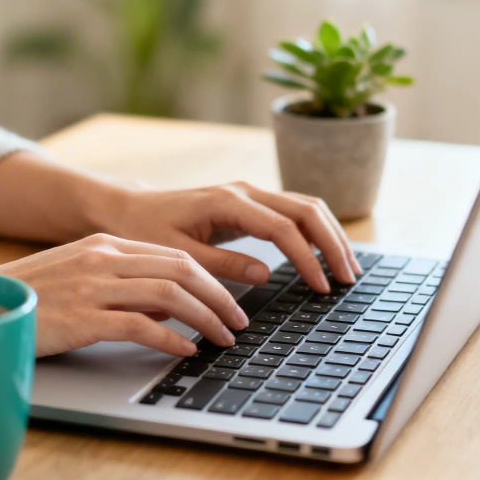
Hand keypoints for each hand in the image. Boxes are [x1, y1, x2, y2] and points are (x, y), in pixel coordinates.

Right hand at [0, 234, 248, 357]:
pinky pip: (141, 326)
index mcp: (104, 246)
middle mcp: (103, 260)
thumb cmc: (30, 297)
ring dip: (205, 318)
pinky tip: (185, 351)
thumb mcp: (79, 277)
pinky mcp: (83, 318)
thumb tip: (167, 305)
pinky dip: (171, 339)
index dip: (211, 279)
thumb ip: (121, 283)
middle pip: (181, 270)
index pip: (174, 255)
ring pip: (170, 295)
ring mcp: (93, 287)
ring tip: (223, 339)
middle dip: (219, 297)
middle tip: (239, 321)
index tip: (229, 301)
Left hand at [94, 181, 360, 292]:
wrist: (131, 210)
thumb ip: (221, 264)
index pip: (283, 228)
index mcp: (228, 202)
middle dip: (332, 244)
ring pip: (306, 207)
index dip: (307, 258)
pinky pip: (294, 212)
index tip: (321, 287)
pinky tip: (326, 255)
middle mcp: (245, 191)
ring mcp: (250, 194)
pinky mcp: (251, 203)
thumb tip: (265, 274)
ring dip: (330, 236)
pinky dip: (316, 231)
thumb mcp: (178, 255)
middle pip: (306, 210)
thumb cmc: (148, 232)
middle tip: (349, 279)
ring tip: (347, 269)